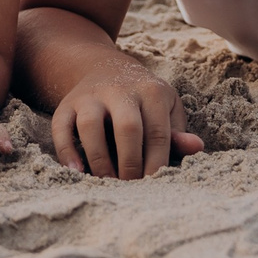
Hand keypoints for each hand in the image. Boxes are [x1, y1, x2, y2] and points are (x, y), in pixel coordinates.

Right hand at [50, 67, 202, 179]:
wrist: (105, 68)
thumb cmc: (143, 101)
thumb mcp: (165, 108)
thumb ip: (176, 132)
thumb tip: (197, 147)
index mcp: (151, 91)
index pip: (158, 133)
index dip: (156, 163)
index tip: (155, 186)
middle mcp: (120, 90)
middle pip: (127, 128)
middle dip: (130, 163)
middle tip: (132, 188)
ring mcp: (91, 95)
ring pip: (90, 125)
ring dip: (99, 159)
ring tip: (107, 183)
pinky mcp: (67, 104)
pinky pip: (61, 127)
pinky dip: (66, 151)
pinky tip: (76, 172)